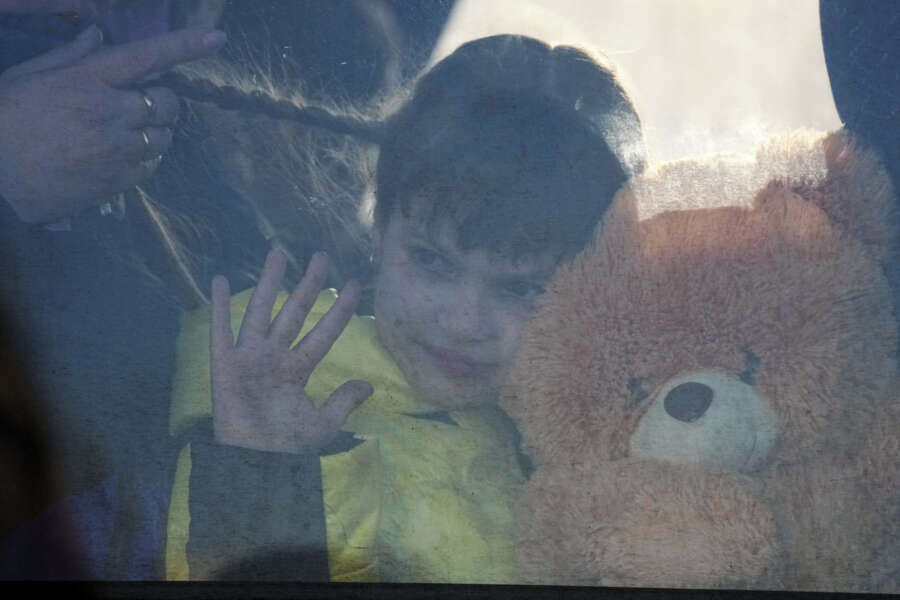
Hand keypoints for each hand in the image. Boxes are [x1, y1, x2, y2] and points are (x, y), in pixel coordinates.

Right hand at [0, 24, 225, 222]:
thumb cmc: (3, 121)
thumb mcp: (27, 77)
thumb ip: (68, 55)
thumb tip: (98, 33)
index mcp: (86, 79)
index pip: (146, 56)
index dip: (186, 45)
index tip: (217, 38)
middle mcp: (109, 111)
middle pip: (166, 101)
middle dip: (162, 100)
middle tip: (142, 104)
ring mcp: (117, 149)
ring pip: (165, 135)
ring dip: (156, 131)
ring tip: (128, 133)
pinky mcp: (118, 180)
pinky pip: (152, 164)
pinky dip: (145, 157)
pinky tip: (122, 156)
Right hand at [210, 250, 373, 453]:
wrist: (252, 463)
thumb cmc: (285, 445)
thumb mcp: (322, 425)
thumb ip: (343, 402)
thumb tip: (369, 386)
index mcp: (296, 369)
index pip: (323, 333)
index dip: (339, 310)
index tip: (354, 285)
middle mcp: (274, 357)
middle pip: (294, 313)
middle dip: (308, 285)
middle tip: (321, 256)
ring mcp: (249, 358)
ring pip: (262, 312)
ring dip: (269, 284)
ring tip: (277, 254)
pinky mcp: (224, 365)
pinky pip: (221, 331)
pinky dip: (220, 307)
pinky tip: (222, 281)